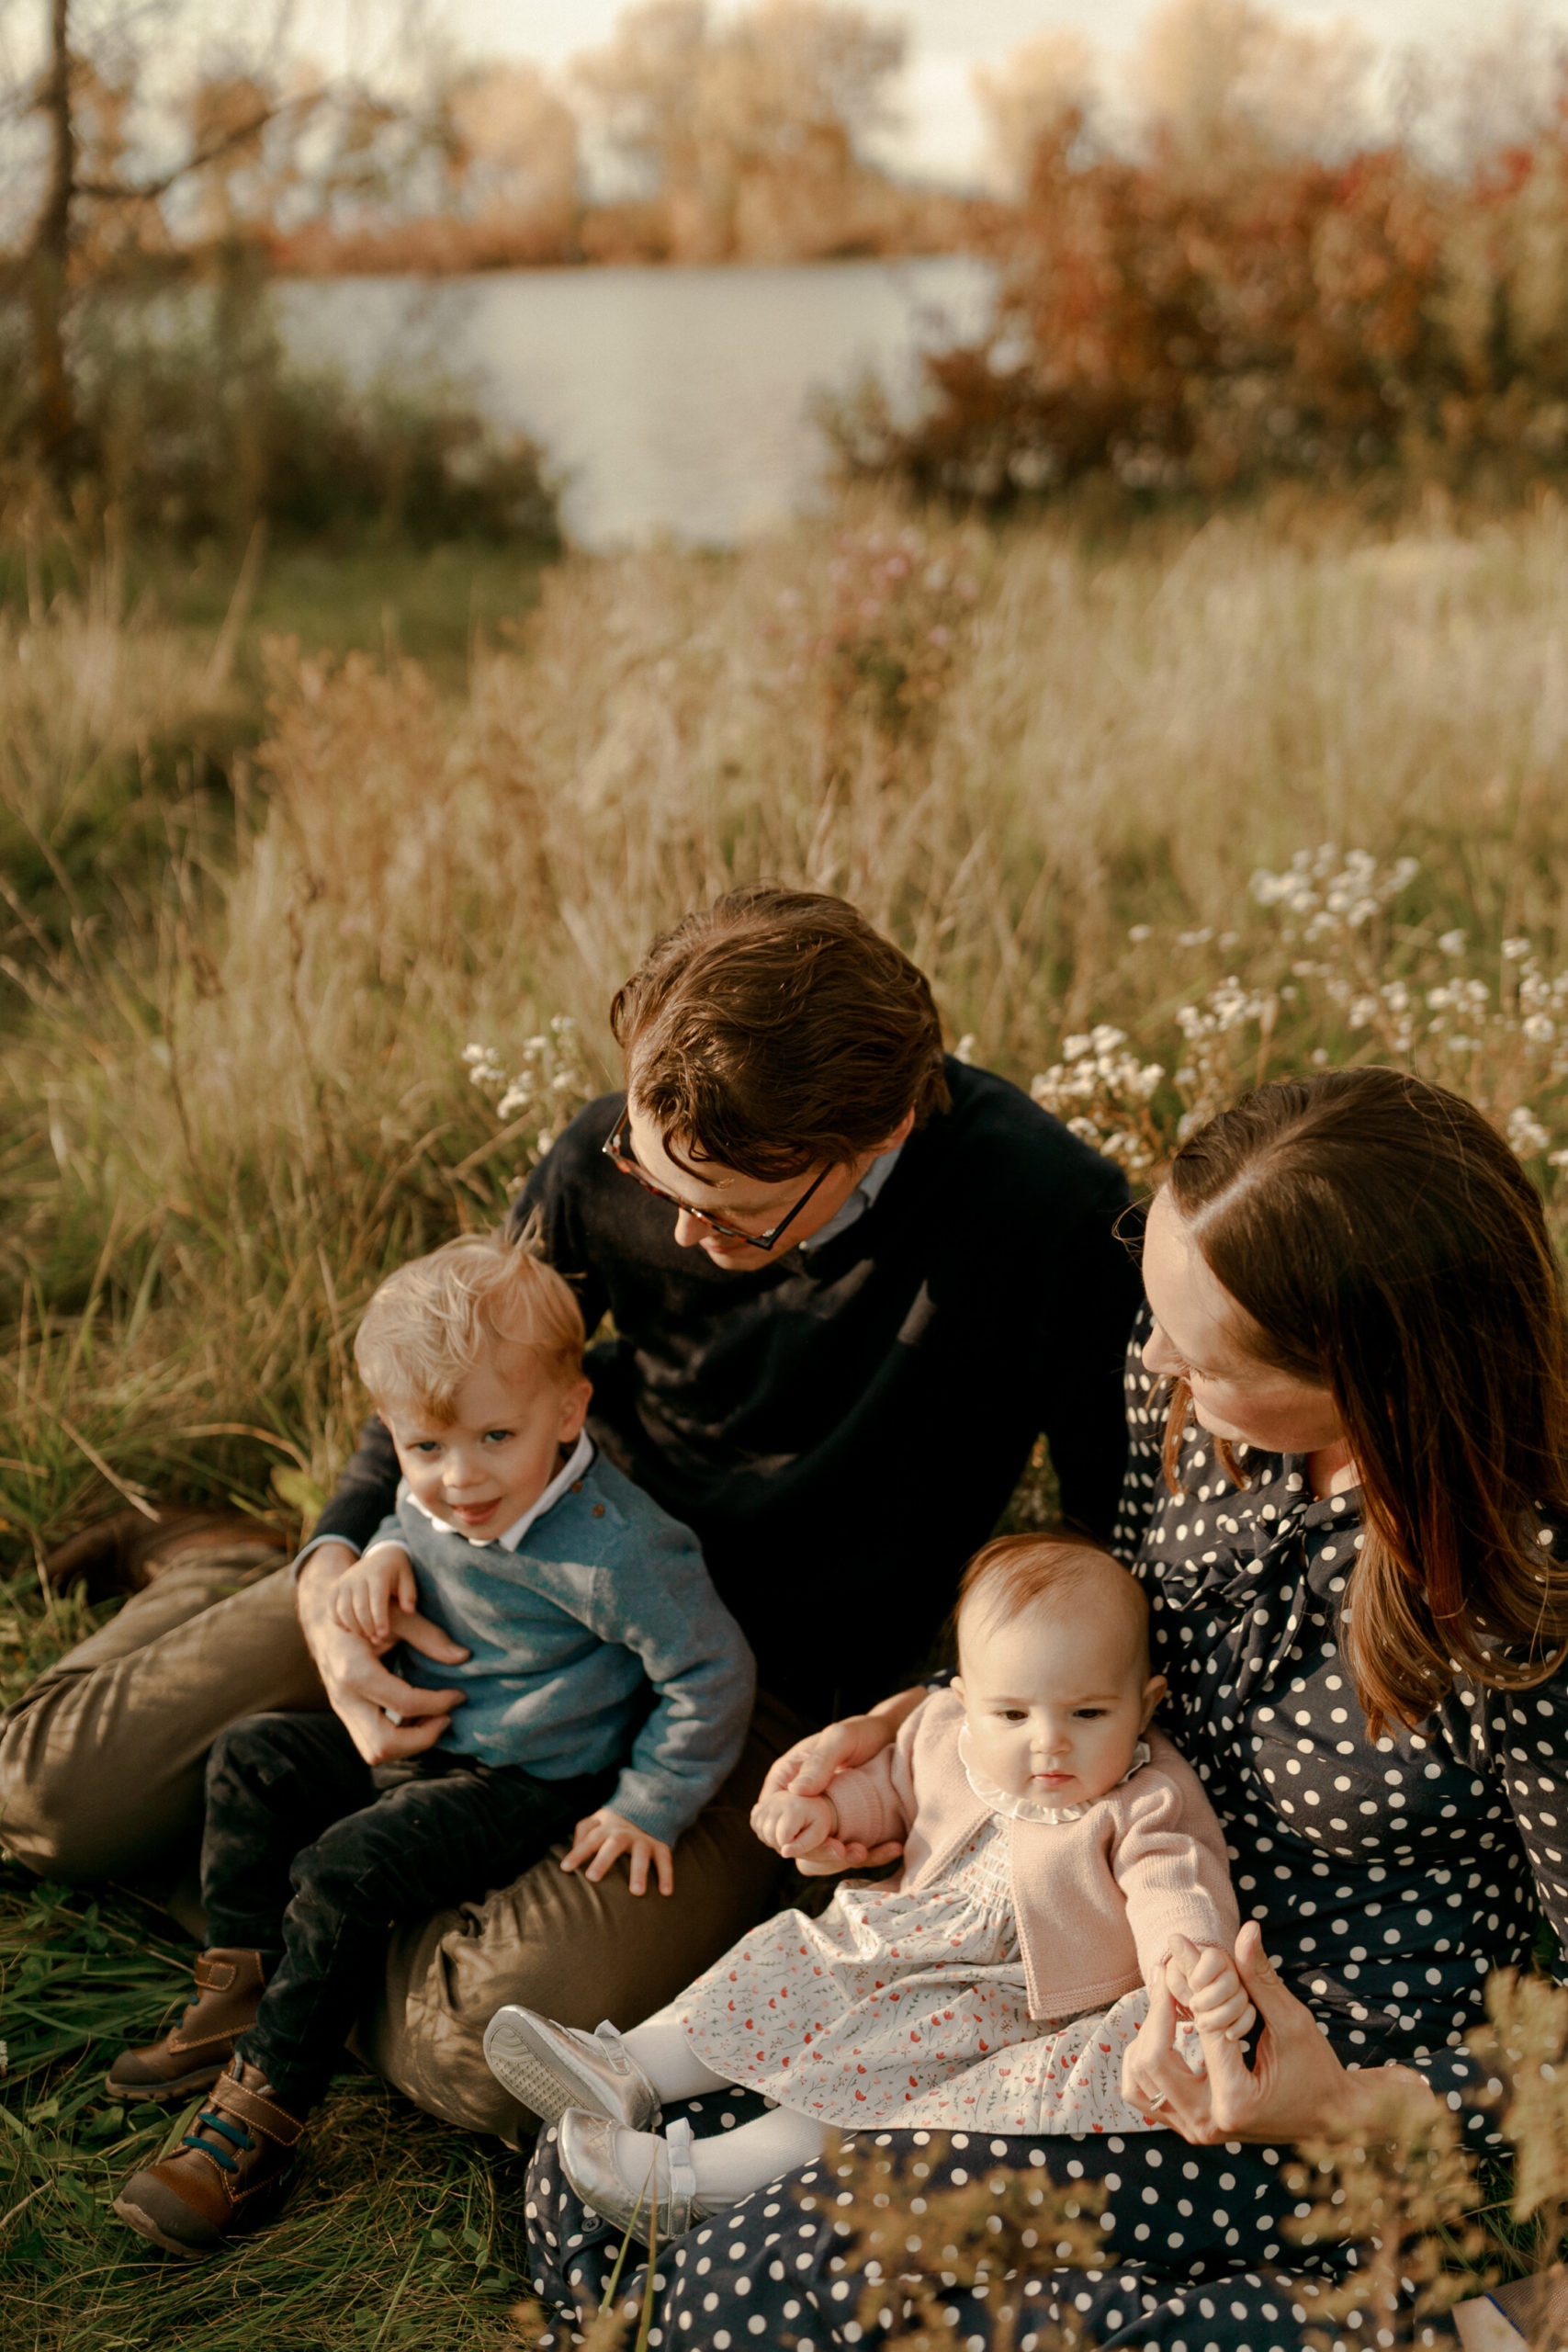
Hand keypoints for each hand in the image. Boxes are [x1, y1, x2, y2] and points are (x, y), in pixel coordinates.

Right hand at [297, 1540, 469, 1767]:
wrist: (325, 1620)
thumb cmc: (363, 1612)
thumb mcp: (396, 1616)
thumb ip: (429, 1635)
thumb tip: (463, 1657)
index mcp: (355, 1671)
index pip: (404, 1704)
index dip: (439, 1703)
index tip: (459, 1695)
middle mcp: (344, 1698)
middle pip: (384, 1745)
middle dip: (422, 1738)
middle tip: (446, 1717)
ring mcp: (342, 1711)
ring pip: (375, 1752)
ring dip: (410, 1743)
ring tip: (434, 1719)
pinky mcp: (346, 1715)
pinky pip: (372, 1743)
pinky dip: (399, 1740)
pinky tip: (418, 1719)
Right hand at [333, 1542, 417, 1645]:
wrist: (380, 1557)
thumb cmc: (397, 1573)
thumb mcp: (408, 1579)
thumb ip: (409, 1595)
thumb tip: (408, 1611)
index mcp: (378, 1573)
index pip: (377, 1599)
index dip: (379, 1619)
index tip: (383, 1635)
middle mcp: (358, 1577)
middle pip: (359, 1608)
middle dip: (368, 1627)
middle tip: (377, 1638)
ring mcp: (344, 1582)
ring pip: (344, 1611)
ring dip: (355, 1627)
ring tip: (367, 1635)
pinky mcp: (335, 1589)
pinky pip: (333, 1610)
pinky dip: (340, 1623)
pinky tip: (352, 1630)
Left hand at [560, 1806, 674, 1895]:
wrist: (647, 1806)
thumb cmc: (613, 1824)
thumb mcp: (596, 1821)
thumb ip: (583, 1834)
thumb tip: (571, 1857)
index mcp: (606, 1828)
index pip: (589, 1840)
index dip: (577, 1853)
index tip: (565, 1868)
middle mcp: (624, 1834)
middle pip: (613, 1844)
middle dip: (603, 1860)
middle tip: (592, 1877)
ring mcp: (643, 1840)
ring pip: (641, 1854)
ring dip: (639, 1872)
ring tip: (636, 1892)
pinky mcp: (660, 1846)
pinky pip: (665, 1860)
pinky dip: (667, 1875)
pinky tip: (666, 1893)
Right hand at [755, 1693, 918, 1874]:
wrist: (892, 1737)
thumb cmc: (860, 1731)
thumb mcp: (839, 1738)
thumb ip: (819, 1761)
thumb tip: (796, 1791)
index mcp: (785, 1781)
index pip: (770, 1821)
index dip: (787, 1838)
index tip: (816, 1840)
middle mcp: (799, 1804)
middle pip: (794, 1845)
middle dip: (818, 1853)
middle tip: (843, 1851)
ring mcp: (822, 1819)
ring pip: (819, 1855)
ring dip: (840, 1860)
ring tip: (864, 1851)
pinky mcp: (845, 1829)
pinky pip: (846, 1852)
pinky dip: (865, 1856)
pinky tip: (888, 1848)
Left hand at [1122, 1925, 1435, 2144]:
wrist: (1329, 2118)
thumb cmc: (1317, 2069)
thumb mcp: (1292, 2021)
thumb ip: (1261, 1977)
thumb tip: (1247, 1930)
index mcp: (1235, 2101)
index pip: (1197, 2029)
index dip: (1186, 1981)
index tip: (1177, 1948)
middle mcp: (1209, 2124)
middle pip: (1150, 2060)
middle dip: (1156, 2010)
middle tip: (1169, 1973)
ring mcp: (1197, 2131)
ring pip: (1137, 2079)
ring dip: (1145, 2037)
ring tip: (1168, 2004)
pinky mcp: (1190, 2128)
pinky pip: (1143, 2094)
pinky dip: (1145, 2061)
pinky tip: (1166, 2033)